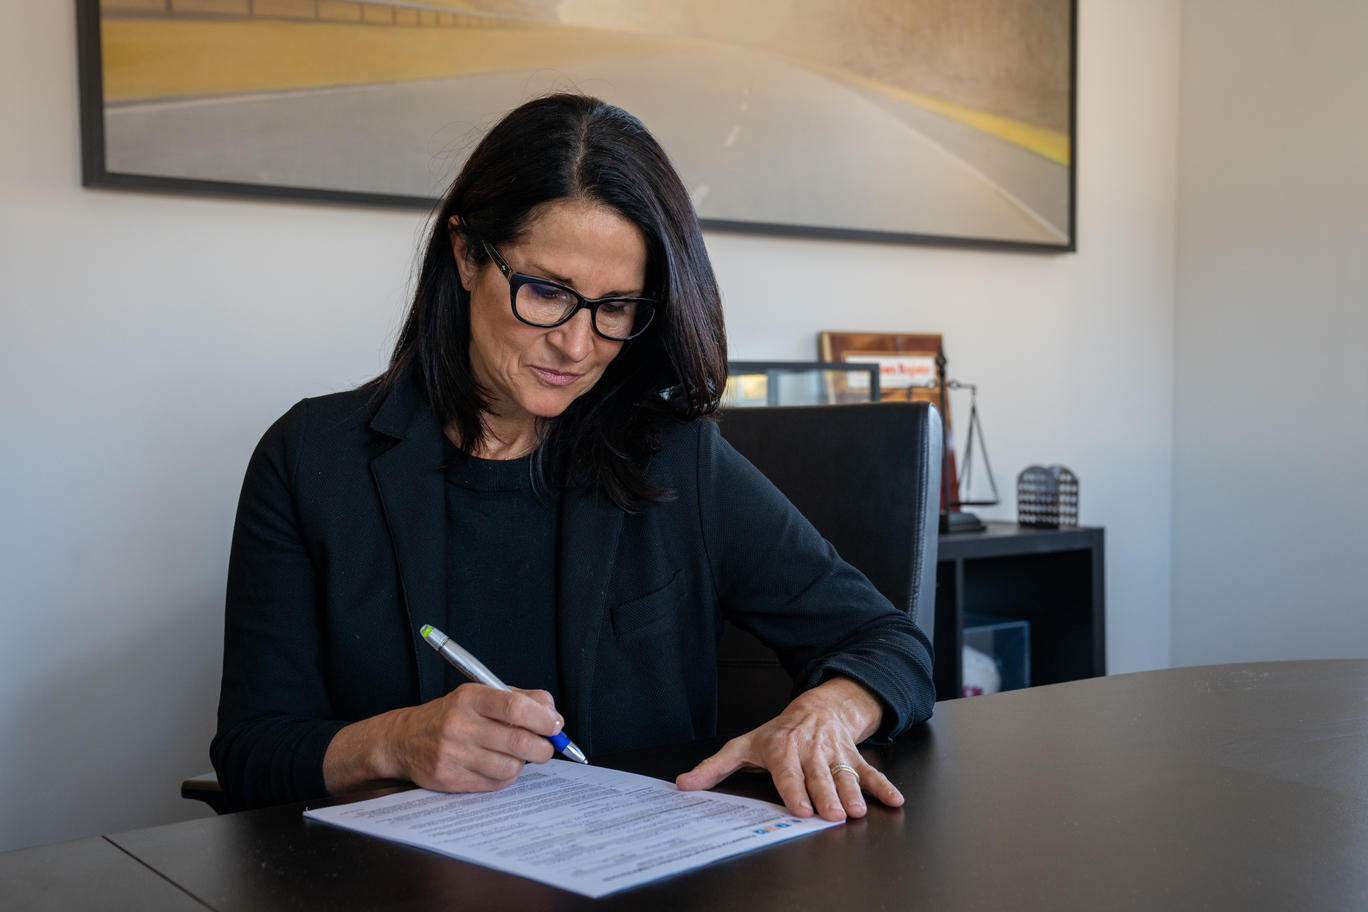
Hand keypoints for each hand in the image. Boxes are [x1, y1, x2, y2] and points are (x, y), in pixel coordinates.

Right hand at [323, 685, 563, 794]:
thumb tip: (553, 716)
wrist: (404, 739)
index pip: (514, 707)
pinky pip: (494, 783)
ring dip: (522, 763)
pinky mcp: (448, 779)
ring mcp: (452, 754)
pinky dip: (504, 776)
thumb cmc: (454, 715)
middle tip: (547, 746)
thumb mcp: (481, 695)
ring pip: (510, 767)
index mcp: (470, 698)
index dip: (543, 719)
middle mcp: (459, 724)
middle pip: (518, 742)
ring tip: (515, 755)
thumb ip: (521, 699)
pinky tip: (495, 765)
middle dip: (543, 747)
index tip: (556, 725)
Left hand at [675, 678, 902, 820]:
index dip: (795, 791)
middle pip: (819, 777)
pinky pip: (870, 772)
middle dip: (827, 796)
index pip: (788, 773)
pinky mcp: (854, 757)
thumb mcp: (743, 746)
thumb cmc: (778, 733)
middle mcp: (810, 751)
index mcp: (782, 750)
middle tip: (834, 815)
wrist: (817, 707)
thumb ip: (714, 768)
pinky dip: (883, 786)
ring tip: (858, 811)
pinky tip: (894, 800)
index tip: (801, 808)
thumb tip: (684, 784)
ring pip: (845, 775)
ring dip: (854, 793)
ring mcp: (835, 754)